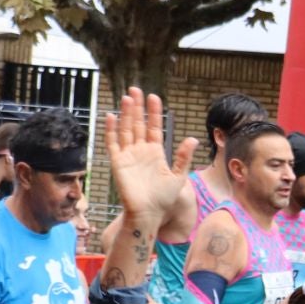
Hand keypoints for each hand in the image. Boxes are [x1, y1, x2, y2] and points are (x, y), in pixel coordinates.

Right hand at [106, 88, 199, 224]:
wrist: (149, 214)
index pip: (155, 127)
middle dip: (137, 107)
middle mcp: (141, 151)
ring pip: (126, 129)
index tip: (154, 97)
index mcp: (156, 152)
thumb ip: (183, 157)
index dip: (154, 112)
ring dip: (126, 114)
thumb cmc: (164, 199)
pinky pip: (113, 143)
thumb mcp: (178, 177)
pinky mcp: (118, 163)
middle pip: (138, 124)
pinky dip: (111, 130)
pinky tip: (111, 116)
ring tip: (126, 97)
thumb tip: (193, 139)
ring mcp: (129, 156)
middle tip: (136, 89)